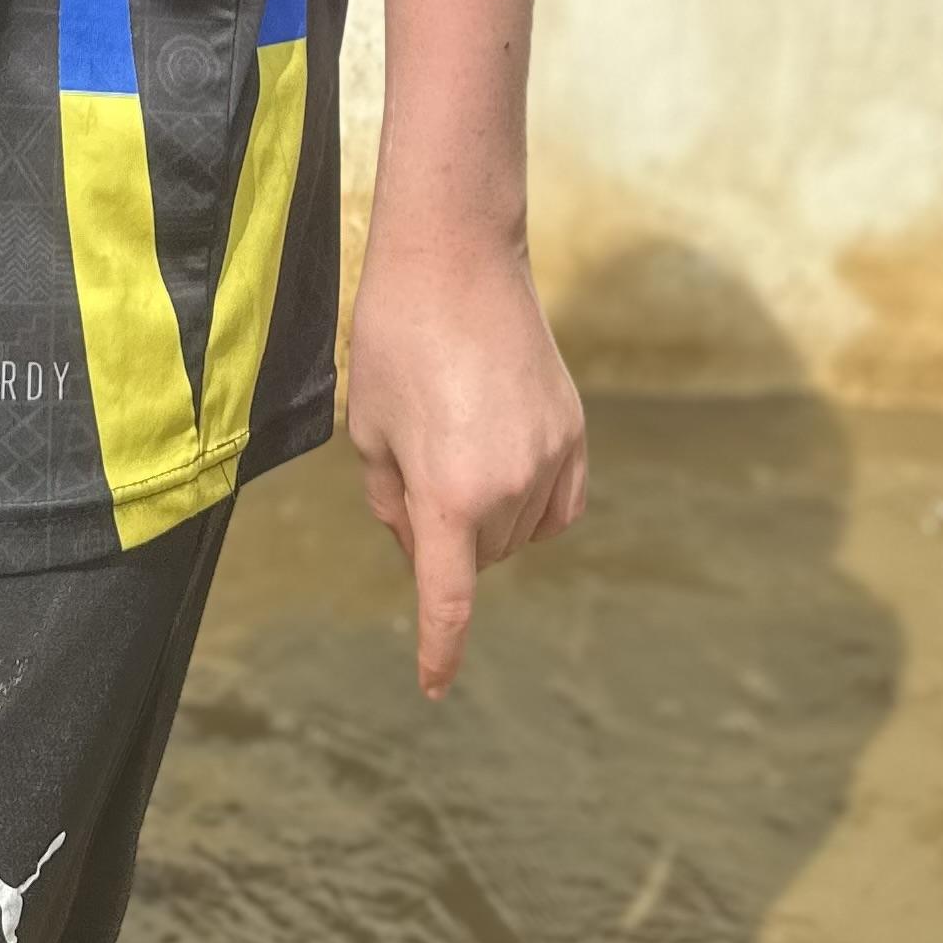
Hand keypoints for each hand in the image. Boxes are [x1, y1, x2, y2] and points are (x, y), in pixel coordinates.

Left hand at [343, 224, 586, 698]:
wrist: (455, 258)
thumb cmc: (394, 338)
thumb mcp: (369, 430)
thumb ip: (393, 501)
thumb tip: (425, 542)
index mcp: (450, 492)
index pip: (448, 597)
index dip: (440, 646)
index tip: (435, 685)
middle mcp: (509, 485)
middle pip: (476, 555)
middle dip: (442, 534)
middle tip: (411, 465)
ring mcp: (550, 457)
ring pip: (517, 532)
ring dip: (484, 517)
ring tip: (450, 440)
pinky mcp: (573, 430)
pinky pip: (558, 505)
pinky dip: (531, 505)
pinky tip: (504, 469)